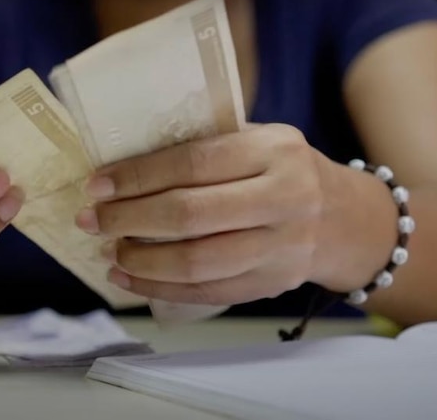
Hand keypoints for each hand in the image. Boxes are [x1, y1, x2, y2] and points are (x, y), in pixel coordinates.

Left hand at [75, 124, 335, 305]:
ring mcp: (282, 247)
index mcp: (274, 151)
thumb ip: (206, 148)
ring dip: (141, 260)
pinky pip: (207, 293)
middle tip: (92, 220)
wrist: (344, 218)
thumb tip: (123, 167)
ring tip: (108, 251)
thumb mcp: (258, 142)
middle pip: (191, 215)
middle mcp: (285, 198)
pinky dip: (160, 289)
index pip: (194, 163)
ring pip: (197, 262)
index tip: (98, 185)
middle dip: (129, 219)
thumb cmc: (281, 171)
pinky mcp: (272, 283)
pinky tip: (129, 278)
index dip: (139, 176)